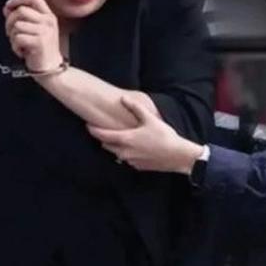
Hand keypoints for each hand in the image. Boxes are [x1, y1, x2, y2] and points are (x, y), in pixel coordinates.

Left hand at [3, 0, 63, 72]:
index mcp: (48, 16)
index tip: (8, 6)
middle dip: (9, 21)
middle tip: (10, 33)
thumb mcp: (35, 29)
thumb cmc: (40, 49)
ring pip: (17, 25)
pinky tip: (22, 52)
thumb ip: (23, 17)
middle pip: (21, 10)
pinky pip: (18, 38)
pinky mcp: (39, 42)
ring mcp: (45, 31)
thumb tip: (7, 9)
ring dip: (12, 37)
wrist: (50, 69)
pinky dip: (15, 47)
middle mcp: (48, 21)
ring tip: (19, 44)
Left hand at [87, 95, 201, 173]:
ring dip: (115, 146)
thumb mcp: (150, 119)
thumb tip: (123, 98)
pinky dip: (127, 153)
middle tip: (103, 130)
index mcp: (126, 139)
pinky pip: (127, 159)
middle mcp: (124, 152)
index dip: (93, 130)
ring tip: (120, 138)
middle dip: (104, 138)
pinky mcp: (138, 167)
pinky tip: (135, 147)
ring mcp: (130, 161)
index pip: (102, 135)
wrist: (178, 156)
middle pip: (106, 146)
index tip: (87, 125)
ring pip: (116, 153)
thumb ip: (135, 108)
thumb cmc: (164, 136)